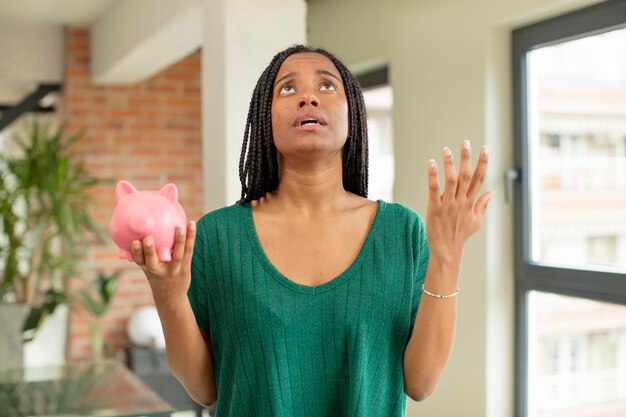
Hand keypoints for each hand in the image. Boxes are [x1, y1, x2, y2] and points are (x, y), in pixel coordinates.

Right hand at [131, 221, 196, 299]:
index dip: (136, 252)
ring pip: (177, 255)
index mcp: (147, 269)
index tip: (134, 242)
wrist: (171, 297)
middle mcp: (159, 271)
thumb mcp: (147, 269)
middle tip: (148, 238)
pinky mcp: (185, 267)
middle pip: (154, 261)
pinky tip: (192, 224)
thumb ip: (143, 254)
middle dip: (150, 250)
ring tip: (180, 227)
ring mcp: (174, 270)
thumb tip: (134, 232)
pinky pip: (188, 251)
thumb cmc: (157, 277)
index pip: (140, 261)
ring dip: (179, 240)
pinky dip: (191, 238)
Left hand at [426, 140, 492, 263]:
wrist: (447, 250)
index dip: (483, 163)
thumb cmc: (460, 235)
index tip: (485, 148)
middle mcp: (461, 202)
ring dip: (449, 164)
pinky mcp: (434, 208)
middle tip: (465, 142)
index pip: (479, 179)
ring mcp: (448, 205)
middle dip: (467, 158)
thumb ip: (483, 205)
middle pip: (466, 176)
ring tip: (446, 149)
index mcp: (471, 203)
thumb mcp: (476, 221)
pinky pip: (433, 189)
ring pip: (451, 180)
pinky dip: (433, 176)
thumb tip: (492, 192)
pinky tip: (432, 163)